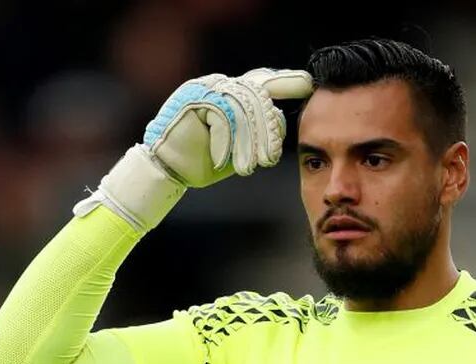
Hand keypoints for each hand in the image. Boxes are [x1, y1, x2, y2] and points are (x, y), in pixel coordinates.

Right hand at [73, 68, 312, 232]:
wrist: (168, 170)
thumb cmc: (203, 161)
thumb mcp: (240, 148)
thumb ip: (259, 133)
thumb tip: (282, 123)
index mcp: (231, 93)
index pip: (263, 81)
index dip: (286, 82)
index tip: (307, 85)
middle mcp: (219, 85)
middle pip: (258, 96)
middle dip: (268, 129)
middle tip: (271, 159)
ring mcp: (205, 88)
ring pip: (243, 107)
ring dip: (250, 141)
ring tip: (252, 167)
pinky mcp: (193, 98)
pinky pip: (222, 115)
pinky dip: (226, 140)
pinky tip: (223, 160)